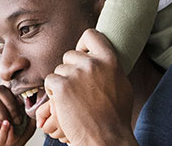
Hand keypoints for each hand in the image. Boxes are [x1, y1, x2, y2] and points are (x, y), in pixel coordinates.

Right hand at [0, 85, 38, 144]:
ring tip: (2, 126)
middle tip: (12, 123)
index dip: (15, 102)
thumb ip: (30, 117)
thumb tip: (31, 100)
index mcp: (3, 102)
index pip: (8, 89)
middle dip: (9, 108)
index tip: (19, 120)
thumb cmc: (8, 143)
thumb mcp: (24, 130)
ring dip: (0, 114)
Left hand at [41, 29, 136, 144]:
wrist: (105, 137)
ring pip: (58, 70)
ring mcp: (75, 74)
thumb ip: (110, 67)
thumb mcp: (122, 85)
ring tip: (74, 100)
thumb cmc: (114, 115)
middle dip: (70, 70)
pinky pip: (49, 81)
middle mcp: (93, 63)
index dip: (83, 44)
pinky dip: (53, 92)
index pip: (91, 35)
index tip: (82, 54)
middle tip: (78, 90)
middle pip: (70, 55)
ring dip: (62, 83)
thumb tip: (102, 56)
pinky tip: (65, 104)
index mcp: (110, 60)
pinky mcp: (61, 86)